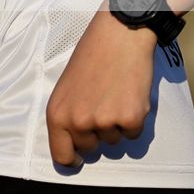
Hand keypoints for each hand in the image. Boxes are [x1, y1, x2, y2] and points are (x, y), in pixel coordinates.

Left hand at [44, 4, 160, 164]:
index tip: (79, 157)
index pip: (62, 157)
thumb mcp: (66, 89)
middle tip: (102, 103)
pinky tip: (130, 94)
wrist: (118, 34)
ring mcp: (104, 122)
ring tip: (115, 93)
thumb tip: (74, 146)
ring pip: (114, 141)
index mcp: (57, 115)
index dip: (73, 159)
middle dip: (97, 133)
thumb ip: (68, 117)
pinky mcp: (130, 118)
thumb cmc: (91, 57)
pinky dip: (135, 118)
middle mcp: (78, 122)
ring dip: (117, 123)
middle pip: (90, 149)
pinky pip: (133, 133)